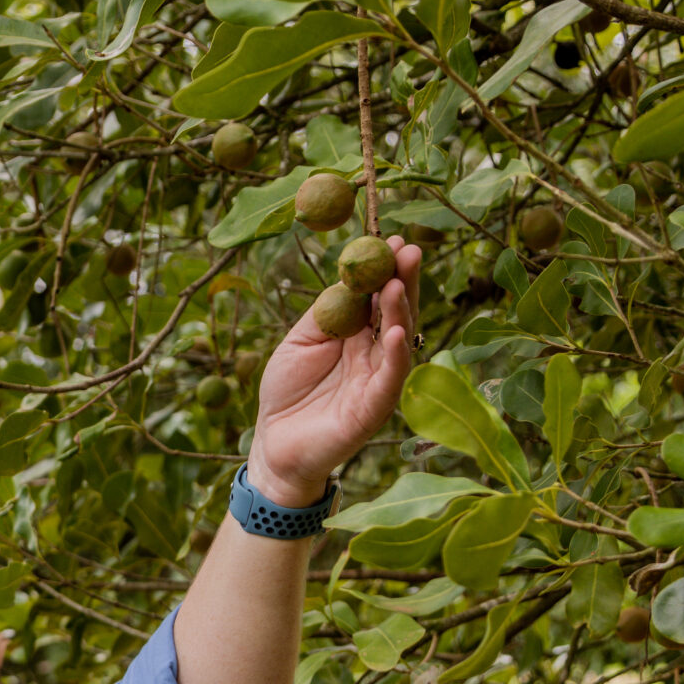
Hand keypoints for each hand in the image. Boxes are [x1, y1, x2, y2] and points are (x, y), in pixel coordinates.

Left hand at [246, 237, 421, 507]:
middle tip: (409, 249)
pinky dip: (396, 355)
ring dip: (401, 310)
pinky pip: (390, 378)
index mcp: (355, 335)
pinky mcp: (374, 408)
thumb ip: (326, 312)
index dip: (385, 269)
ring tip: (397, 281)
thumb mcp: (300, 341)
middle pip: (394, 312)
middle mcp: (373, 354)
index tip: (393, 239)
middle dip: (402, 280)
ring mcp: (377, 380)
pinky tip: (398, 331)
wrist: (274, 444)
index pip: (377, 296)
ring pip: (397, 340)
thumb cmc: (286, 393)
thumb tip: (348, 275)